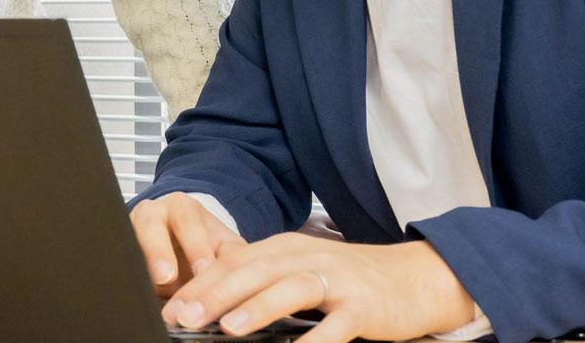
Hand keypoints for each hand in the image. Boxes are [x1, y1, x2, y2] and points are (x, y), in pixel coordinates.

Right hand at [131, 191, 245, 296]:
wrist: (183, 251)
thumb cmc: (206, 248)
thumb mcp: (225, 248)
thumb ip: (233, 261)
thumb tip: (241, 289)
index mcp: (182, 208)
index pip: (187, 221)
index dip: (195, 246)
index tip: (203, 270)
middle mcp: (151, 214)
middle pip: (150, 226)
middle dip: (158, 251)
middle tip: (167, 277)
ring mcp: (130, 232)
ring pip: (127, 242)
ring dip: (137, 265)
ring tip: (147, 289)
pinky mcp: (120, 252)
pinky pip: (119, 263)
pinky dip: (125, 279)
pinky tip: (132, 296)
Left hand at [161, 230, 477, 342]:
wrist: (412, 278)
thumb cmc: (348, 278)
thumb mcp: (299, 268)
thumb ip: (260, 277)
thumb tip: (211, 295)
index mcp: (284, 250)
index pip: (233, 263)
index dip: (200, 284)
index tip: (171, 307)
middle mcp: (306, 258)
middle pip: (254, 271)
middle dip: (215, 294)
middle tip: (185, 317)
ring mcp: (337, 281)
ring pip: (291, 288)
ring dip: (258, 307)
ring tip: (229, 327)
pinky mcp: (363, 307)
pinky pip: (338, 323)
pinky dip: (317, 336)